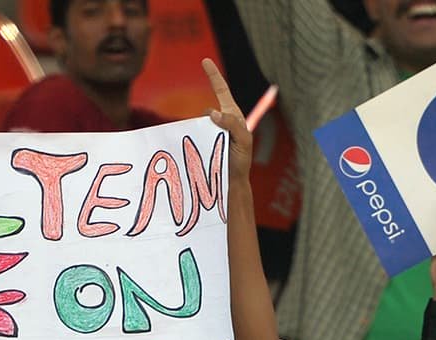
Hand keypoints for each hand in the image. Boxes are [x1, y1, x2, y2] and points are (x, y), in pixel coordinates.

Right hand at [203, 58, 251, 184]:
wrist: (232, 183)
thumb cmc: (240, 161)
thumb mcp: (243, 141)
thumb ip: (231, 124)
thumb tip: (212, 112)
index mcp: (232, 116)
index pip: (222, 90)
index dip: (213, 76)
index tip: (205, 61)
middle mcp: (220, 121)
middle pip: (207, 112)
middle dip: (208, 124)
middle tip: (223, 144)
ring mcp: (209, 132)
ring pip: (197, 125)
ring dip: (201, 137)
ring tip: (215, 154)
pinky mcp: (201, 142)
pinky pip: (192, 136)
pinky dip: (192, 142)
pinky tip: (201, 155)